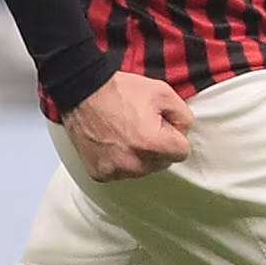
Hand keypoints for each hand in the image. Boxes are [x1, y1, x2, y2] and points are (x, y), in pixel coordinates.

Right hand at [64, 70, 192, 181]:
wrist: (81, 91)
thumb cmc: (119, 90)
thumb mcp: (163, 93)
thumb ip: (184, 116)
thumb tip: (184, 133)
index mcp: (153, 144)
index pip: (182, 152)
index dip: (174, 135)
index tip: (161, 124)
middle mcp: (134, 163)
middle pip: (162, 163)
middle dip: (158, 147)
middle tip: (142, 125)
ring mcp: (115, 170)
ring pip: (142, 170)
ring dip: (140, 156)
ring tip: (125, 132)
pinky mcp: (99, 173)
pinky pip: (120, 172)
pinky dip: (120, 160)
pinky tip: (113, 142)